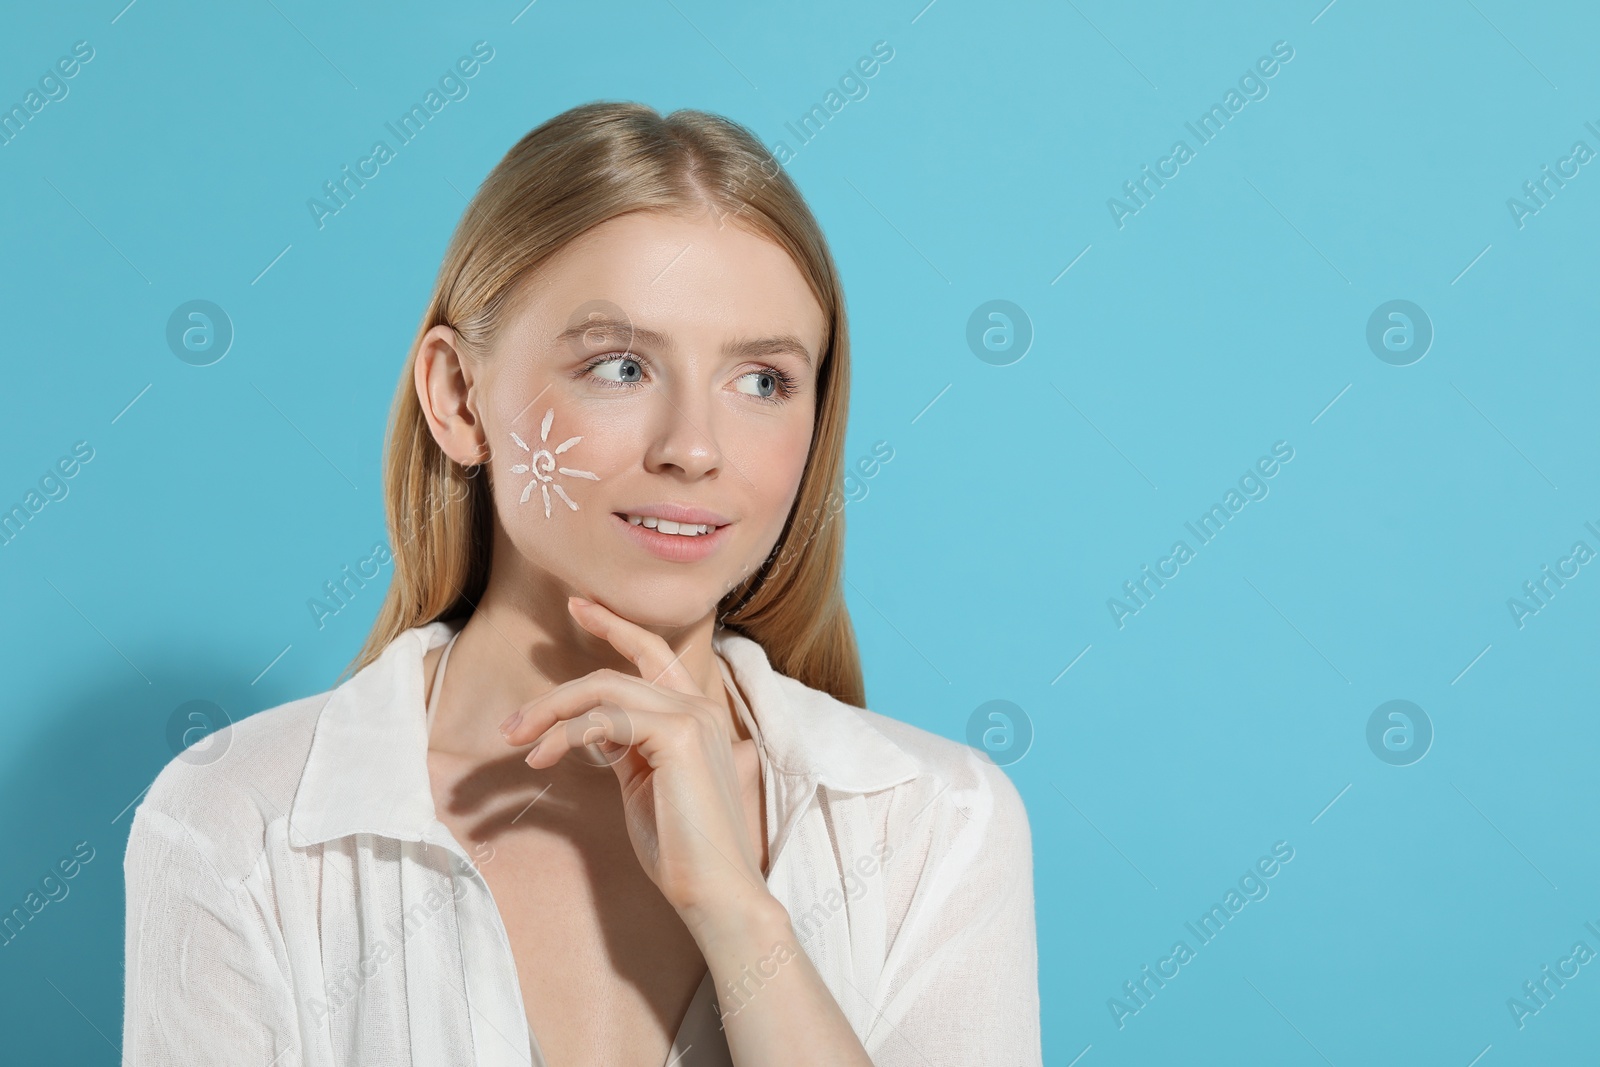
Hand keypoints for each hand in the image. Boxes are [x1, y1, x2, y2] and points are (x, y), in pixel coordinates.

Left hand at [499, 596, 770, 931]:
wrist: (715, 891)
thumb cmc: (680, 848)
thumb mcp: (645, 784)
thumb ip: (626, 747)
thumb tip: (590, 730)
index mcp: (698, 715)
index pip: (654, 653)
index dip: (615, 625)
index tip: (578, 606)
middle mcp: (700, 707)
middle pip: (614, 675)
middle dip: (556, 695)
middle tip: (513, 724)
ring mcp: (694, 717)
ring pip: (604, 691)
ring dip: (550, 714)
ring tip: (516, 742)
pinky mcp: (679, 735)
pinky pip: (604, 720)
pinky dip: (564, 736)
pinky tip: (541, 760)